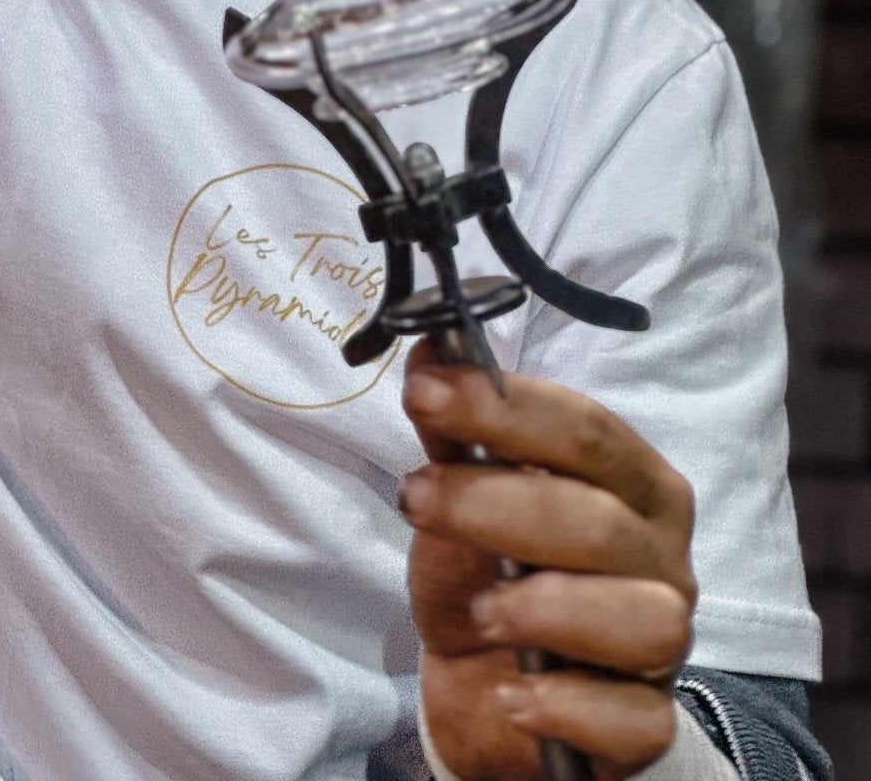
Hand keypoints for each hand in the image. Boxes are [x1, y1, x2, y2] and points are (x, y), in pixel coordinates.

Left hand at [400, 343, 696, 780]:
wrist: (483, 682)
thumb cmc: (485, 573)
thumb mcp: (458, 497)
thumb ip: (452, 431)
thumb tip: (427, 354)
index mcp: (632, 482)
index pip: (587, 431)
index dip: (506, 408)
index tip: (423, 393)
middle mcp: (660, 556)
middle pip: (602, 521)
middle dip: (498, 503)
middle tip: (416, 497)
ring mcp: (662, 643)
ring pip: (642, 618)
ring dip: (546, 608)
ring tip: (479, 611)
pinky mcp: (646, 723)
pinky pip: (633, 720)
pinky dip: (566, 704)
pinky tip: (512, 692)